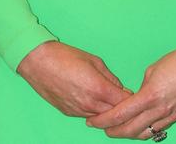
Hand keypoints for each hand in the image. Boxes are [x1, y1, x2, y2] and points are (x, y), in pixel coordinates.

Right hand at [17, 41, 131, 116]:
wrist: (39, 63)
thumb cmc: (67, 57)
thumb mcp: (95, 61)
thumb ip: (110, 77)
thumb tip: (120, 88)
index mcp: (98, 89)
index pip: (123, 102)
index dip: (131, 99)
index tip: (136, 94)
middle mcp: (89, 104)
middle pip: (113, 114)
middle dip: (122, 107)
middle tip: (126, 98)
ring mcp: (78, 111)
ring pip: (100, 118)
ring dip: (108, 111)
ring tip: (112, 99)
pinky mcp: (69, 113)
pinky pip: (87, 116)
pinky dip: (95, 111)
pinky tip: (96, 100)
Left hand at [86, 44, 175, 138]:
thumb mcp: (153, 69)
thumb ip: (141, 87)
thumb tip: (135, 98)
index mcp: (150, 96)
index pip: (120, 115)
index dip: (104, 120)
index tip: (93, 120)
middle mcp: (159, 110)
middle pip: (129, 130)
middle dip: (111, 131)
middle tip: (100, 127)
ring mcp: (170, 116)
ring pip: (143, 134)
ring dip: (127, 134)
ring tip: (117, 129)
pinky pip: (156, 130)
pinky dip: (144, 131)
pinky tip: (137, 127)